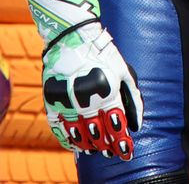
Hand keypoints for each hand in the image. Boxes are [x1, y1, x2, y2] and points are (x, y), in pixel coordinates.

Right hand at [23, 0, 141, 158]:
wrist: (72, 36)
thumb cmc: (103, 53)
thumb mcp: (124, 71)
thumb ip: (132, 98)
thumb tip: (136, 125)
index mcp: (106, 91)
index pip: (116, 125)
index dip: (121, 142)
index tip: (126, 151)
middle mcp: (85, 98)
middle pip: (97, 133)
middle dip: (107, 146)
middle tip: (112, 153)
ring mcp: (66, 100)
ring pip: (78, 133)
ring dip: (88, 144)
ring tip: (96, 150)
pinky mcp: (51, 99)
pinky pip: (59, 126)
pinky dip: (67, 139)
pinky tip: (75, 145)